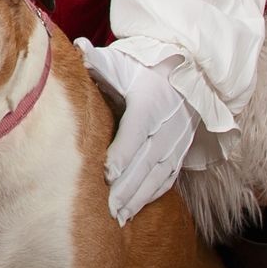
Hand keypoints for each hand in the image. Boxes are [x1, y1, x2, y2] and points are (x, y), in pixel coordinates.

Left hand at [77, 42, 199, 226]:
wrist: (188, 71)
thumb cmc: (145, 66)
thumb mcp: (122, 61)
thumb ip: (100, 61)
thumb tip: (78, 50)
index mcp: (150, 101)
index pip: (136, 131)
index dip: (124, 154)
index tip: (108, 174)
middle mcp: (167, 125)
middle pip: (146, 160)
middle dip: (127, 187)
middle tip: (108, 209)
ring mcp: (176, 142)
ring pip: (157, 175)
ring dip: (138, 198)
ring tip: (118, 217)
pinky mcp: (180, 152)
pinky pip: (166, 179)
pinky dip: (150, 197)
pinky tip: (133, 210)